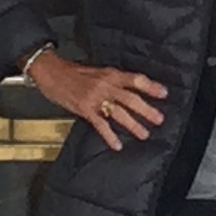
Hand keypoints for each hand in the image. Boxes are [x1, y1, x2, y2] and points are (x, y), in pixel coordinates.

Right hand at [26, 51, 168, 151]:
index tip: (164, 93)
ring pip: (119, 112)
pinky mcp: (85, 109)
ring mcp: (95, 97)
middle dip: (147, 110)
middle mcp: (106, 84)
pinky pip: (101, 124)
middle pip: (131, 98)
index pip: (135, 79)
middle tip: (159, 119)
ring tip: (144, 134)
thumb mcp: (97, 71)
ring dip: (133, 124)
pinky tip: (117, 144)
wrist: (51, 71)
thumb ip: (113, 80)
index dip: (150, 86)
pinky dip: (110, 136)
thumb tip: (130, 89)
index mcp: (110, 73)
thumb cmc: (72, 72)